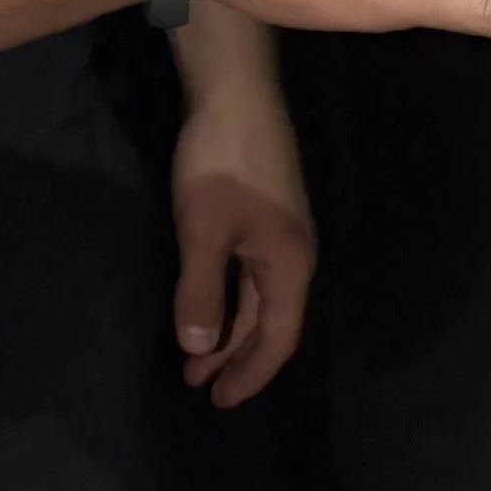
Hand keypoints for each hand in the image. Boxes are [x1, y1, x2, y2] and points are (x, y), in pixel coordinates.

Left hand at [168, 13, 316, 404]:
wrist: (235, 89)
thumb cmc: (221, 161)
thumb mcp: (203, 230)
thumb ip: (201, 292)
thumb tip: (199, 349)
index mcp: (290, 266)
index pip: (278, 339)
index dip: (250, 373)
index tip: (218, 400)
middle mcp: (295, 256)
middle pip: (272, 324)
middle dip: (236, 357)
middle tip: (199, 385)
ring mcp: (282, 234)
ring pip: (260, 299)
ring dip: (230, 329)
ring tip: (195, 354)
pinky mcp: (266, 215)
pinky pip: (253, 275)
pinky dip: (230, 298)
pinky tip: (207, 302)